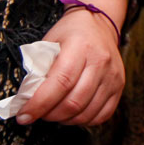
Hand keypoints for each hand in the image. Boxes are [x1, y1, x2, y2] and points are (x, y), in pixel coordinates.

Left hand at [17, 0, 128, 126]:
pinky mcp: (119, 85)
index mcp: (81, 47)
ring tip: (54, 112)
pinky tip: (72, 113)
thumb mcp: (49, 42)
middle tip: (38, 113)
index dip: (40, 104)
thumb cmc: (71, 33)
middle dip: (49, 114)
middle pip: (73, 101)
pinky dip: (84, 120)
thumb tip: (26, 98)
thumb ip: (39, 69)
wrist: (98, 24)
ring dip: (65, 119)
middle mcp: (100, 61)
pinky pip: (102, 114)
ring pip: (86, 112)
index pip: (60, 83)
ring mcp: (113, 74)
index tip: (24, 115)